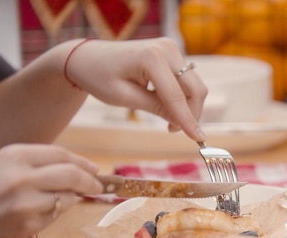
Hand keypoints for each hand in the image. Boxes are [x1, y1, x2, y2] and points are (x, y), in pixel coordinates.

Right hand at [0, 144, 102, 237]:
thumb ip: (33, 166)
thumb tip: (73, 169)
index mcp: (14, 155)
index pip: (61, 154)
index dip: (82, 162)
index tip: (93, 169)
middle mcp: (22, 175)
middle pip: (72, 174)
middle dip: (90, 181)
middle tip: (97, 187)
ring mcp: (27, 201)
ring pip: (67, 197)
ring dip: (70, 200)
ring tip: (57, 202)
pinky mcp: (28, 224)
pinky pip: (54, 217)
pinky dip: (54, 215)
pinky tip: (37, 215)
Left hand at [65, 37, 207, 140]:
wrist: (88, 58)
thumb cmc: (99, 77)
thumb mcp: (125, 98)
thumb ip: (156, 108)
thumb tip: (182, 123)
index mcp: (151, 57)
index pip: (176, 96)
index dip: (188, 120)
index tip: (199, 139)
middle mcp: (167, 48)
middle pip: (195, 88)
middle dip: (191, 113)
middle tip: (172, 130)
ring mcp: (171, 48)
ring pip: (193, 85)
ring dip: (186, 106)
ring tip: (166, 120)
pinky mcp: (171, 53)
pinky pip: (185, 80)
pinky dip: (180, 96)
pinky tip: (164, 105)